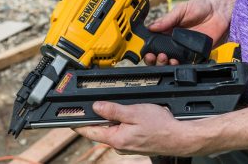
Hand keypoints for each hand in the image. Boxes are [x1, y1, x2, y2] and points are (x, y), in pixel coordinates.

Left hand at [75, 101, 200, 155]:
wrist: (178, 137)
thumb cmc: (160, 126)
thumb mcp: (134, 113)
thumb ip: (113, 110)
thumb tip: (96, 107)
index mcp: (116, 138)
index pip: (89, 131)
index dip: (78, 123)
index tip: (69, 117)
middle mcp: (119, 145)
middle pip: (101, 129)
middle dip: (99, 116)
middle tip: (100, 103)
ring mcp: (127, 145)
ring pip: (112, 129)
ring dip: (112, 119)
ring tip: (120, 108)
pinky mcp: (134, 143)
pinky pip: (122, 131)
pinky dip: (121, 123)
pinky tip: (130, 116)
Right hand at [145, 0, 231, 65]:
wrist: (220, 11)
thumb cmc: (201, 7)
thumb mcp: (181, 10)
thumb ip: (167, 19)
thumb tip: (151, 27)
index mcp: (168, 32)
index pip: (154, 44)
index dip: (149, 50)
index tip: (147, 51)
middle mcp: (175, 42)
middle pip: (160, 56)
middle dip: (155, 59)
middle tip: (157, 56)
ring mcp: (185, 50)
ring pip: (171, 62)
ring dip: (166, 64)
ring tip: (166, 59)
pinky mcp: (196, 54)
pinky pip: (187, 64)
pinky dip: (181, 66)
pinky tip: (178, 63)